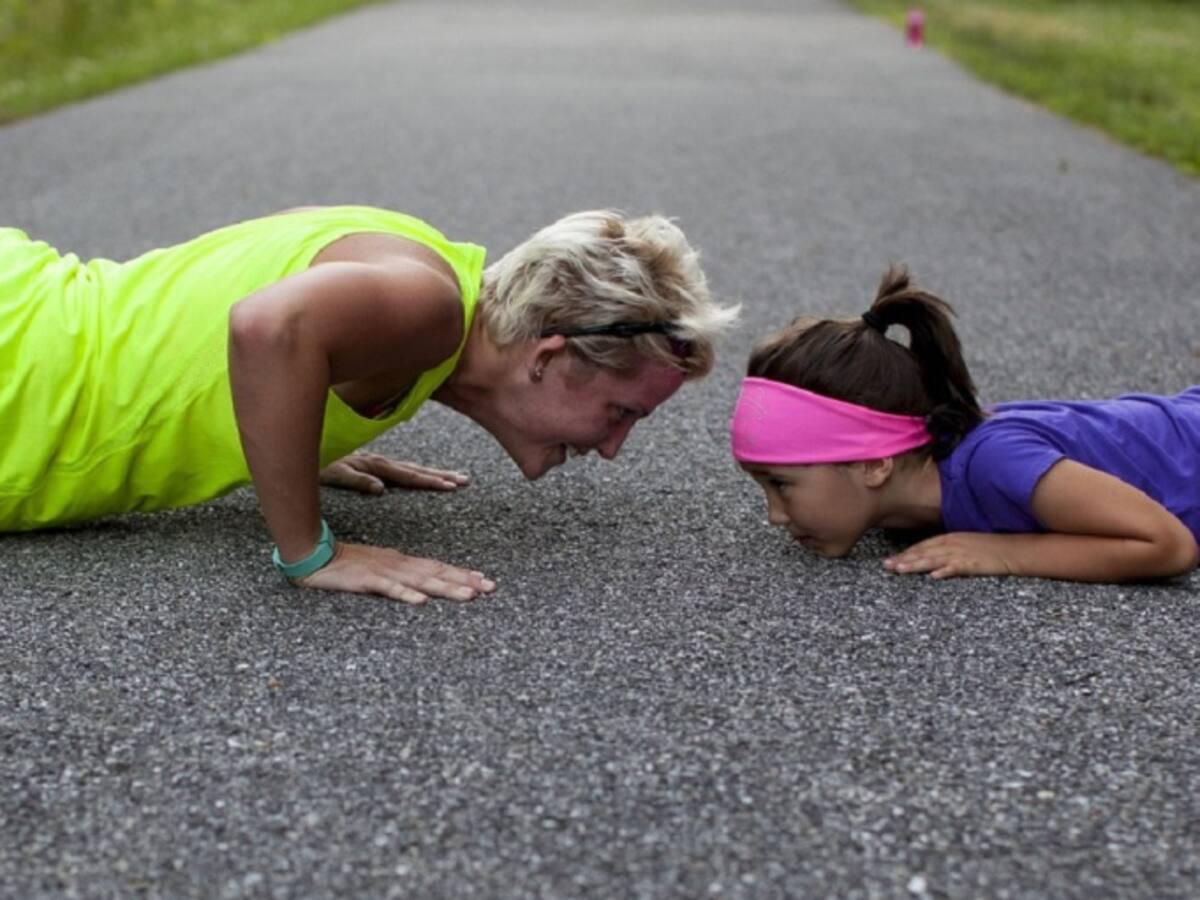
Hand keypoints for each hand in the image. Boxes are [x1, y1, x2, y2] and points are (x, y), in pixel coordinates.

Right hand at [295, 542, 495, 602]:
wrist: (314, 555)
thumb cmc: (348, 565)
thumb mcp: (381, 569)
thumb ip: (402, 576)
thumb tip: (425, 586)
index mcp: (403, 563)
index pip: (439, 568)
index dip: (463, 574)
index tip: (486, 581)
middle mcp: (399, 565)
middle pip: (438, 573)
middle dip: (465, 581)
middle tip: (491, 589)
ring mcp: (384, 572)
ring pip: (421, 581)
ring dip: (446, 588)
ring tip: (469, 596)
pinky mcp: (367, 580)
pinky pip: (389, 589)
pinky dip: (406, 594)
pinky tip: (421, 601)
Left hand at [319, 453, 469, 493]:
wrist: (300, 445)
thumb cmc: (314, 463)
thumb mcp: (332, 472)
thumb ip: (356, 479)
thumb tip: (382, 490)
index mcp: (373, 464)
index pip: (408, 474)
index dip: (429, 481)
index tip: (450, 486)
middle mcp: (378, 461)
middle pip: (415, 469)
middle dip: (441, 475)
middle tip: (465, 480)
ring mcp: (376, 462)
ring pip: (411, 468)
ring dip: (433, 473)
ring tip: (455, 478)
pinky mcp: (371, 464)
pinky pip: (400, 469)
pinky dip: (417, 472)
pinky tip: (427, 476)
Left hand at [883, 532, 1015, 579]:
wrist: (1015, 549)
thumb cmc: (991, 548)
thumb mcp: (966, 543)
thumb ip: (948, 549)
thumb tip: (932, 559)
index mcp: (950, 538)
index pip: (922, 546)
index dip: (906, 552)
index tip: (891, 559)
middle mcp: (953, 544)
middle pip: (923, 552)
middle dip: (903, 559)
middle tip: (886, 566)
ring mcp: (962, 554)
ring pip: (934, 559)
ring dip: (915, 565)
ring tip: (900, 570)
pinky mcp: (974, 564)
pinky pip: (956, 568)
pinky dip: (944, 571)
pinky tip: (933, 576)